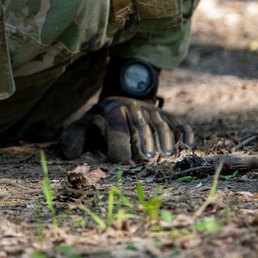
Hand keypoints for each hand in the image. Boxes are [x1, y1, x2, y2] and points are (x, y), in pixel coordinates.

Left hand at [59, 96, 194, 162]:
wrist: (124, 97)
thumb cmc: (102, 121)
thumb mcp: (84, 124)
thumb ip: (73, 136)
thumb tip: (69, 153)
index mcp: (112, 113)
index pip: (116, 128)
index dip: (119, 144)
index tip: (122, 161)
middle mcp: (134, 110)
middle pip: (141, 127)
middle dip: (145, 142)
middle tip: (147, 160)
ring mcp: (153, 113)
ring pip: (161, 125)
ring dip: (166, 140)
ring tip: (167, 156)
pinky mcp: (168, 117)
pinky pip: (179, 124)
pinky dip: (185, 134)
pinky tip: (188, 146)